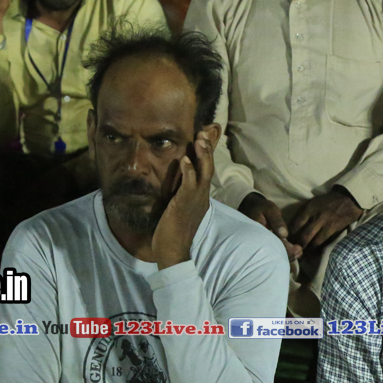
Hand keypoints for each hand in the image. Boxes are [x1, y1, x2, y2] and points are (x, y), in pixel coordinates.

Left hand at [152, 132, 214, 269]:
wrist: (173, 251)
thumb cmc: (173, 231)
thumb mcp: (179, 207)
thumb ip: (181, 193)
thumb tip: (179, 181)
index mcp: (200, 195)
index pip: (206, 169)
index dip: (208, 152)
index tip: (207, 134)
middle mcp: (201, 196)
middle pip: (209, 167)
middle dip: (208, 149)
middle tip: (207, 131)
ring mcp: (195, 200)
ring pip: (204, 173)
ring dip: (202, 156)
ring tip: (200, 139)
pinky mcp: (185, 205)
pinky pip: (189, 186)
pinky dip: (188, 172)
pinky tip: (184, 160)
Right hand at [239, 192, 301, 260]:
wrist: (248, 207)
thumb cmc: (260, 208)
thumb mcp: (269, 209)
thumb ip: (276, 221)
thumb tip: (284, 234)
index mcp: (258, 234)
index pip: (274, 246)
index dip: (287, 250)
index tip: (298, 249)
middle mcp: (255, 243)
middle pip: (272, 255)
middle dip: (288, 255)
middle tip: (300, 252)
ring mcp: (256, 246)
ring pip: (271, 257)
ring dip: (285, 256)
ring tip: (298, 253)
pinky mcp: (259, 246)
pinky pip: (270, 254)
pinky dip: (281, 254)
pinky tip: (291, 252)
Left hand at [288, 190, 363, 250]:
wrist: (347, 199)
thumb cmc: (328, 201)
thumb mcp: (313, 202)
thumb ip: (303, 213)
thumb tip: (293, 226)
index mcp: (307, 209)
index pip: (294, 225)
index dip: (290, 235)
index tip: (288, 241)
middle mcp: (314, 216)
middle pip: (302, 236)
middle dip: (297, 246)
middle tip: (294, 251)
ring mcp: (324, 223)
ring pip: (312, 241)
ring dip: (307, 249)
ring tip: (303, 254)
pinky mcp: (333, 229)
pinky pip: (322, 242)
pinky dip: (317, 248)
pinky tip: (314, 251)